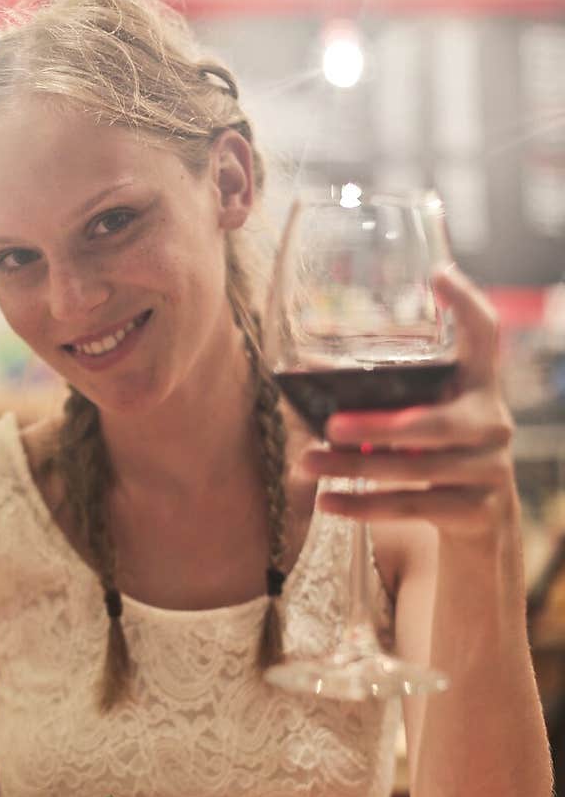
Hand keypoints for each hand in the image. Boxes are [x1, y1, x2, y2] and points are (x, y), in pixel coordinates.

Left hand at [300, 267, 517, 542]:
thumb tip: (304, 374)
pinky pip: (412, 507)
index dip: (467, 305)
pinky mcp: (478, 510)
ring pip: (414, 470)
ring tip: (308, 464)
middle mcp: (493, 422)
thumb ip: (385, 400)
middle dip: (377, 426)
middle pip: (433, 423)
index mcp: (479, 386)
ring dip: (354, 467)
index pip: (486, 337)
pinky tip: (328, 503)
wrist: (480, 521)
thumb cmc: (433, 454)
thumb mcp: (420, 421)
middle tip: (329, 425)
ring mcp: (490, 469)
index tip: (439, 275)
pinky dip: (364, 506)